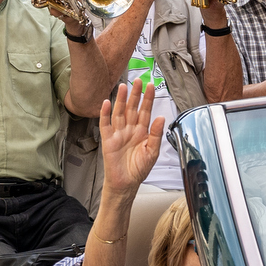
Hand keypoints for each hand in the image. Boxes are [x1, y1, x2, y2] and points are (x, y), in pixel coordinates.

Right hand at [98, 79, 164, 195]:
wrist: (125, 184)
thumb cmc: (138, 170)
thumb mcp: (152, 152)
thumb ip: (156, 134)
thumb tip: (161, 118)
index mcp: (142, 132)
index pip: (145, 111)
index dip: (148, 99)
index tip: (151, 86)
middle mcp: (130, 130)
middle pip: (132, 108)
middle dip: (135, 94)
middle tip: (138, 81)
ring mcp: (118, 133)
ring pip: (119, 112)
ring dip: (120, 99)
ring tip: (123, 86)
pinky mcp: (108, 140)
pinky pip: (105, 124)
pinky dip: (105, 113)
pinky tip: (107, 103)